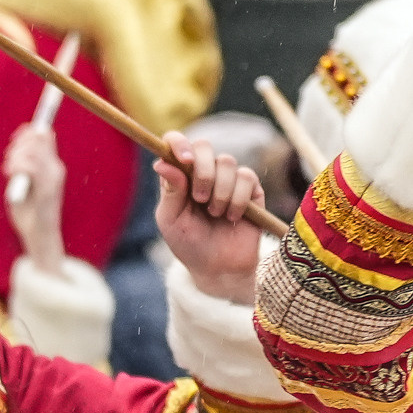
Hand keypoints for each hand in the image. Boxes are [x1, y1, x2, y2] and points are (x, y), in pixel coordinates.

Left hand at [4, 124, 68, 272]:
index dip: (27, 133)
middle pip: (37, 137)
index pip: (44, 134)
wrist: (38, 234)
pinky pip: (30, 166)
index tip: (13, 142)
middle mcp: (56, 168)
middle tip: (9, 160)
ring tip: (9, 171)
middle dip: (18, 144)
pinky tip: (10, 174)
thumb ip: (26, 161)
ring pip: (31, 151)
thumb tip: (22, 137)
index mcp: (53, 164)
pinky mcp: (47, 189)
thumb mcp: (26, 180)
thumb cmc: (29, 208)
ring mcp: (53, 178)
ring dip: (15, 157)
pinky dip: (17, 167)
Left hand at [155, 131, 264, 303]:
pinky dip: (238, 199)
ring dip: (220, 191)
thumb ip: (170, 191)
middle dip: (203, 171)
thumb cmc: (189, 245)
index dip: (179, 143)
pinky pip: (247, 177)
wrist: (219, 268)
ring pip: (227, 162)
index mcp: (179, 175)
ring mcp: (228, 178)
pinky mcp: (251, 189)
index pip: (176, 143)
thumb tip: (162, 162)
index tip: (184, 159)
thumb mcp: (171, 220)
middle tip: (199, 198)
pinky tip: (233, 216)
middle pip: (205, 146)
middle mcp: (203, 171)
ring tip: (216, 214)